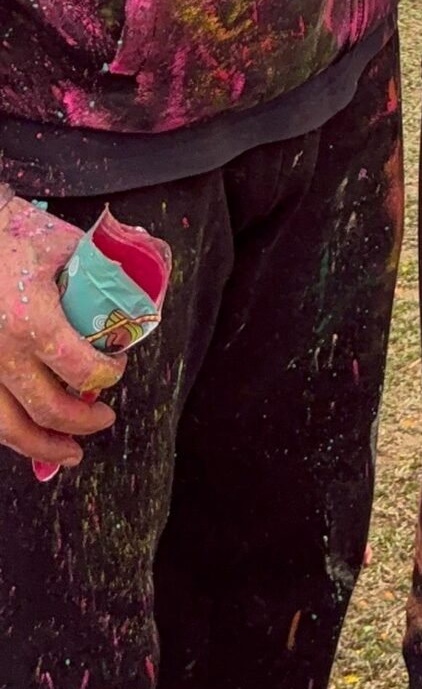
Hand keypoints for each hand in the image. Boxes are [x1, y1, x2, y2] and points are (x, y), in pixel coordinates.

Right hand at [0, 194, 121, 470]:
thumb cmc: (14, 234)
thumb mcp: (64, 247)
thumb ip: (100, 275)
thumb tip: (139, 297)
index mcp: (32, 322)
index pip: (81, 370)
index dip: (107, 375)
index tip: (117, 367)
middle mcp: (0, 353)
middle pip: (47, 409)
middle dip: (82, 422)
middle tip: (104, 419)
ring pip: (9, 427)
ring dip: (42, 446)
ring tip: (67, 454)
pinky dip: (12, 431)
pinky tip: (29, 436)